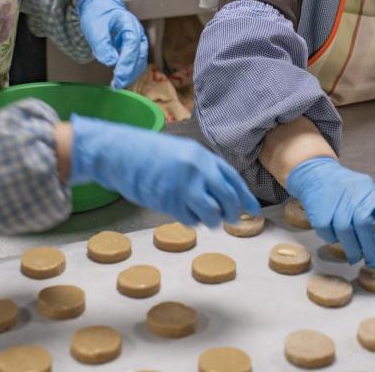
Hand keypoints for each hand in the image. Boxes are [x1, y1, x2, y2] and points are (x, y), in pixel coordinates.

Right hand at [69, 114, 259, 226]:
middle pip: (227, 198)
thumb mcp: (183, 152)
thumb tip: (224, 193)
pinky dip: (192, 221)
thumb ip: (203, 169)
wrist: (121, 153)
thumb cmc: (151, 153)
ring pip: (211, 213)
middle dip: (232, 212)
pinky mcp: (168, 201)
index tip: (253, 209)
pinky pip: (190, 219)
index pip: (232, 179)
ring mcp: (183, 185)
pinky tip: (187, 214)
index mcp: (202, 155)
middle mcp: (197, 169)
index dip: (245, 196)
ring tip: (208, 219)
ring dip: (212, 220)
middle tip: (231, 218)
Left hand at [78, 0, 148, 88]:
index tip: (118, 75)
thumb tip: (110, 61)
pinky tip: (120, 78)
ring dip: (131, 74)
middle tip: (117, 85)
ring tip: (118, 84)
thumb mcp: (95, 27)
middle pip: (140, 56)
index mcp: (129, 24)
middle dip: (129, 72)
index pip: (132, 45)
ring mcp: (137, 41)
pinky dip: (129, 72)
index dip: (126, 62)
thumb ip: (102, 45)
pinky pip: (136, 62)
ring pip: (140, 61)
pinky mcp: (134, 49)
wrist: (99, 8)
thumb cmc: (98, 14)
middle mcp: (137, 33)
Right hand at [286, 157, 374, 270]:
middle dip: (371, 251)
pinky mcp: (319, 212)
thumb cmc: (346, 188)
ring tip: (355, 257)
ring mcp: (336, 204)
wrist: (316, 174)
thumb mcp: (366, 191)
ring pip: (346, 234)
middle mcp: (355, 197)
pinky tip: (336, 238)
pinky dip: (333, 240)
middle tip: (373, 263)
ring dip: (353, 251)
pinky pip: (329, 234)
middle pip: (365, 228)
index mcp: (371, 192)